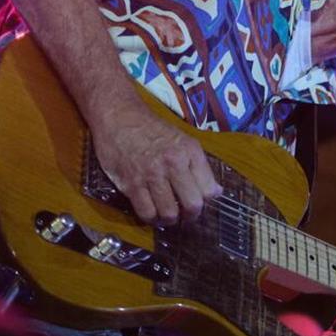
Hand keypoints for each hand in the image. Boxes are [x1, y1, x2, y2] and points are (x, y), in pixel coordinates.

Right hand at [89, 100, 221, 225]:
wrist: (119, 116)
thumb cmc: (151, 129)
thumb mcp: (183, 140)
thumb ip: (200, 166)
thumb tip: (216, 192)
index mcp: (190, 151)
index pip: (209, 190)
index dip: (206, 202)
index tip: (199, 203)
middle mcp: (173, 162)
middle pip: (192, 205)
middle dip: (191, 216)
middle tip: (185, 216)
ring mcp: (151, 174)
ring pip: (169, 213)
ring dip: (170, 219)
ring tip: (168, 215)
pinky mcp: (131, 183)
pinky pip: (146, 212)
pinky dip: (151, 218)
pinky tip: (152, 212)